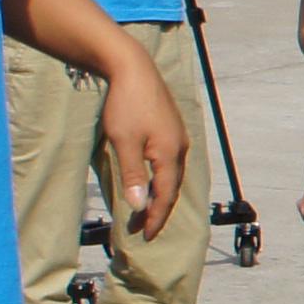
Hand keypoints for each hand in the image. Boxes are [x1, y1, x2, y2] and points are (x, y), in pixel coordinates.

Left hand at [97, 55, 190, 235]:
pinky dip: (161, 177)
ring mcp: (177, 136)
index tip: (146, 236)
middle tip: (143, 228)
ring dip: (160, 193)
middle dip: (158, 209)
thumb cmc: (125, 104)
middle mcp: (180, 147)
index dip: (156, 218)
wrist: (132, 67)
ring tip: (146, 207)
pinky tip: (151, 178)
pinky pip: (170, 161)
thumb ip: (132, 175)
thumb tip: (139, 206)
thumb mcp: (124, 142)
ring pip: (172, 174)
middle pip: (172, 187)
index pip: (165, 196)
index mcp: (170, 154)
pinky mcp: (171, 127)